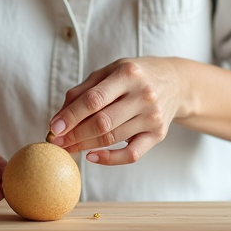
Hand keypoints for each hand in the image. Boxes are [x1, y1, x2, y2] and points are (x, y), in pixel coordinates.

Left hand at [47, 58, 190, 164]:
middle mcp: (143, 95)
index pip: (94, 99)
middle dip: (74, 135)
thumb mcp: (110, 71)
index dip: (71, 115)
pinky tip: (92, 156)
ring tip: (68, 148)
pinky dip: (109, 159)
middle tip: (56, 142)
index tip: (54, 127)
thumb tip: (59, 117)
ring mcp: (152, 117)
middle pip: (102, 122)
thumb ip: (84, 91)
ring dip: (85, 146)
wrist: (176, 82)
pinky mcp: (158, 135)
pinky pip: (131, 155)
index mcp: (128, 74)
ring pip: (112, 138)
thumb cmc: (135, 76)